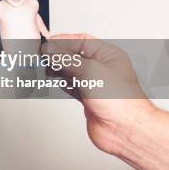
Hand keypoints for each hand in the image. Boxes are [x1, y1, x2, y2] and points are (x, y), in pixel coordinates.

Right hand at [41, 34, 155, 155]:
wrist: (124, 129)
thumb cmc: (121, 100)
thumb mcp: (90, 70)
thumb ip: (67, 59)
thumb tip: (50, 51)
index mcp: (108, 55)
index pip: (81, 41)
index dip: (63, 41)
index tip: (48, 44)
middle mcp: (102, 67)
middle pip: (74, 55)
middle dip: (58, 55)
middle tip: (44, 57)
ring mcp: (94, 83)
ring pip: (70, 70)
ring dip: (58, 69)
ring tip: (47, 68)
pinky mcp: (87, 97)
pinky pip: (70, 85)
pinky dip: (61, 82)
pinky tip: (54, 80)